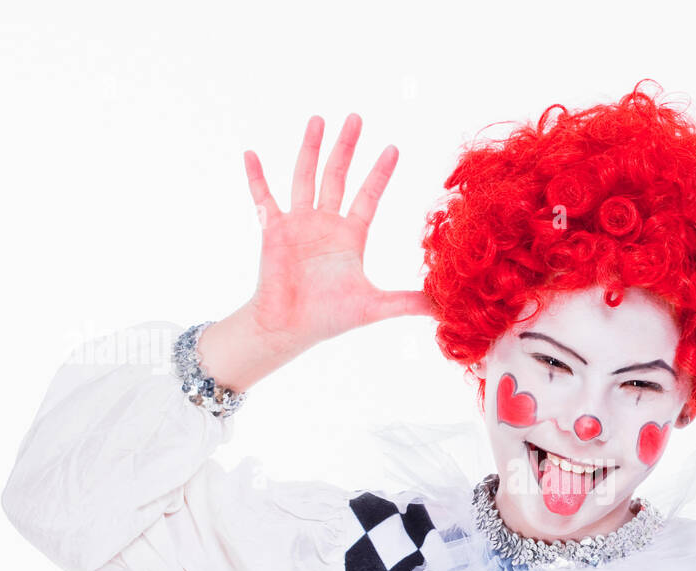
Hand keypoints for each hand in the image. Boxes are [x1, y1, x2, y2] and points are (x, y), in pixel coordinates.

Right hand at [242, 114, 432, 354]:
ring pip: (305, 177)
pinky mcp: (273, 230)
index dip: (380, 173)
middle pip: (337, 176)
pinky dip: (256, 176)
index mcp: (350, 236)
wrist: (289, 328)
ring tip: (318, 119)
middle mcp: (325, 224)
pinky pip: (262, 197)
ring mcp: (298, 224)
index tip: (393, 148)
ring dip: (311, 148)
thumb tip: (445, 307)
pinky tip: (250, 153)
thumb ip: (408, 302)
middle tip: (357, 117)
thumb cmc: (329, 318)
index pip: (369, 196)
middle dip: (347, 147)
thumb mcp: (375, 307)